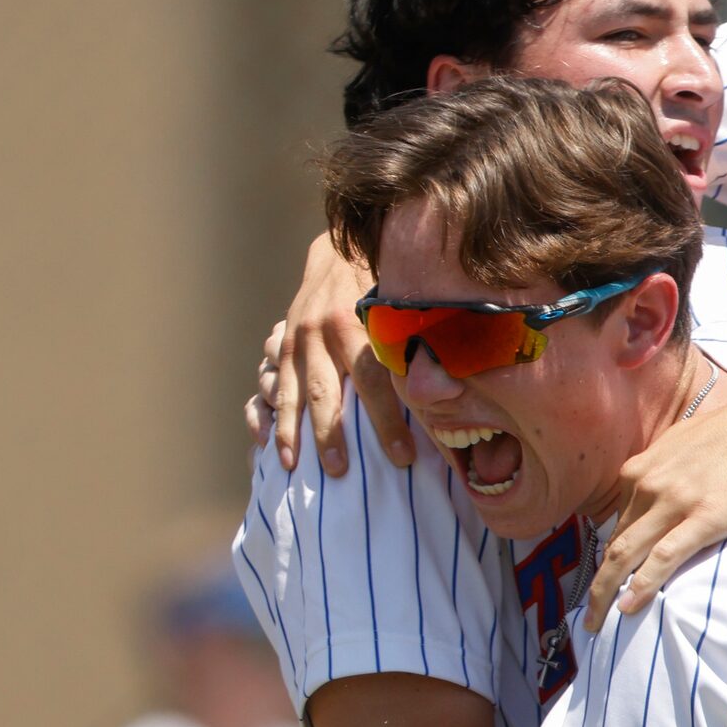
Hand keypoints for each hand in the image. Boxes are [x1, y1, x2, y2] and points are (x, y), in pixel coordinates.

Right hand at [264, 231, 405, 476]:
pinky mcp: (281, 345)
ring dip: (293, 432)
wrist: (338, 254)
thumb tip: (457, 382)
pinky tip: (270, 446)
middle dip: (332, 434)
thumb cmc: (383, 287)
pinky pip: (271, 385)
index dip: (387, 421)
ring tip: (295, 468)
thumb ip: (420, 340)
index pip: (374, 380)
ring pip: (291, 393)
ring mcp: (296, 339)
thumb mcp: (401, 307)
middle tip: (340, 473)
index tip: (403, 458)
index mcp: (358, 323)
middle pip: (326, 392)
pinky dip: (269, 416)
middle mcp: (321, 332)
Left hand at [589, 379, 726, 625]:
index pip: (616, 525)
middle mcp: (649, 485)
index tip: (606, 585)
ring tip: (598, 625)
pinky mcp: (706, 517)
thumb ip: (662, 470)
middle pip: (612, 545)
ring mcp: (675, 502)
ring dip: (606, 594)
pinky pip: (664, 557)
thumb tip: (655, 491)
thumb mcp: (683, 444)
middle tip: (590, 619)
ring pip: (626, 555)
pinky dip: (642, 585)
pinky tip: (629, 607)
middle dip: (596, 586)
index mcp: (641, 470)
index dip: (608, 560)